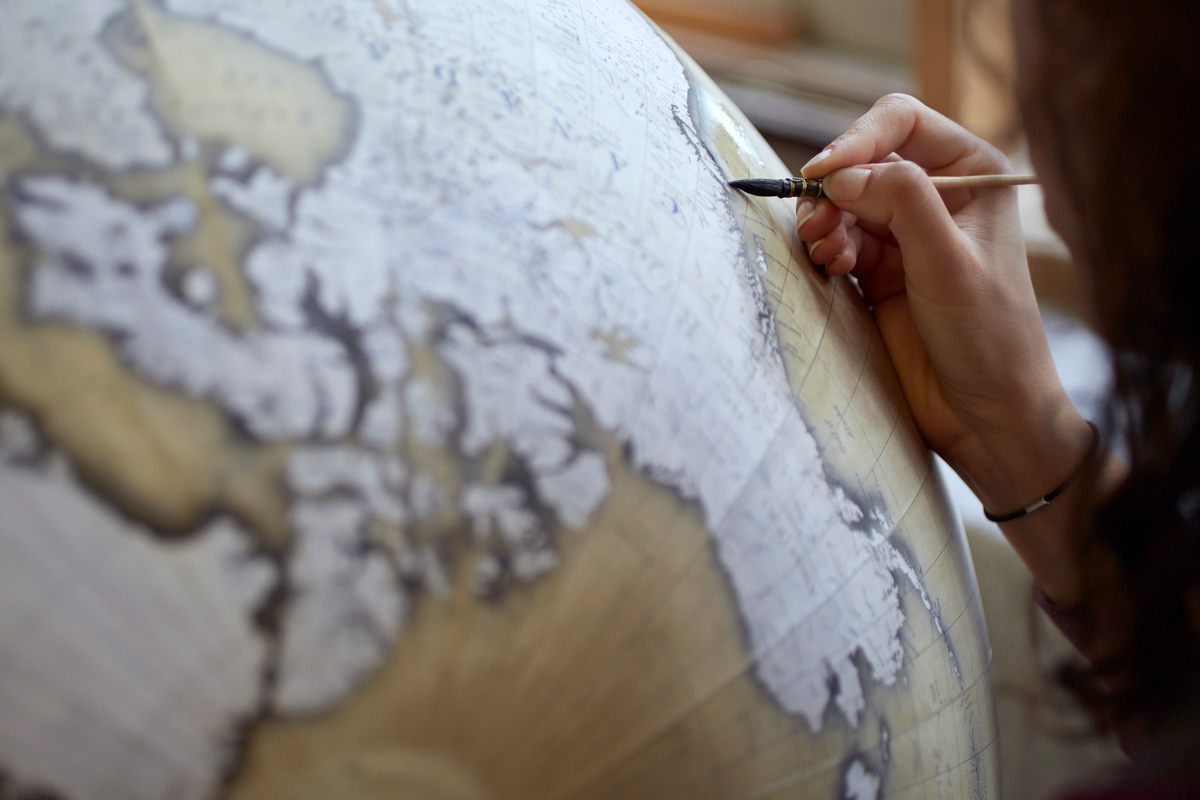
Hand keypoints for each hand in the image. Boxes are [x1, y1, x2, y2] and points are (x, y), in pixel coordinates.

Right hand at [795, 94, 1091, 512]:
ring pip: (842, 203)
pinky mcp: (878, 272)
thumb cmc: (989, 336)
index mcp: (972, 174)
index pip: (901, 122)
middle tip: (817, 225)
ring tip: (825, 253)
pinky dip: (825, 250)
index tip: (824, 175)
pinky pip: (836, 242)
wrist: (985, 414)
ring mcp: (904, 235)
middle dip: (835, 188)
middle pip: (862, 161)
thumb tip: (843, 174)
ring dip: (824, 222)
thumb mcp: (949, 262)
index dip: (858, 139)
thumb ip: (901, 203)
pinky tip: (833, 271)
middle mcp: (937, 195)